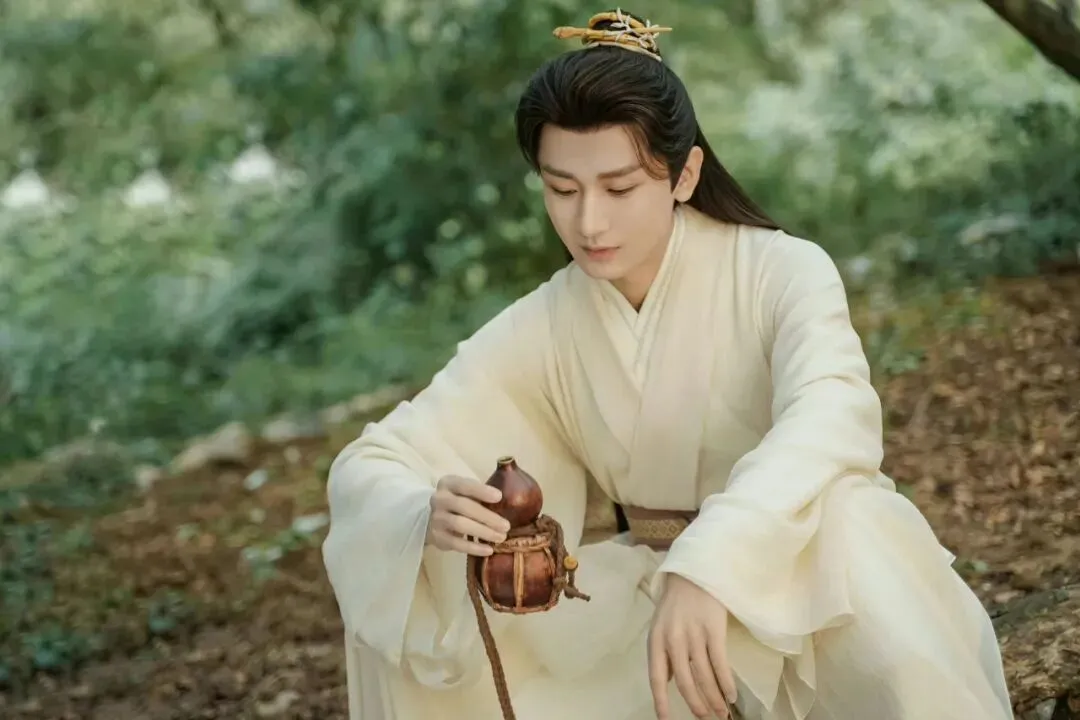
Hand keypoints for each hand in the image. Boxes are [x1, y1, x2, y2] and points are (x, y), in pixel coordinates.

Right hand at [425, 475, 510, 555]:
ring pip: (460, 525)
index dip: (481, 491)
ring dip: (483, 532)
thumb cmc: (459, 502)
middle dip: (487, 517)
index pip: (464, 485)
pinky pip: (456, 544)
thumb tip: (510, 499)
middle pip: (463, 506)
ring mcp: (436, 519)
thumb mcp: (466, 492)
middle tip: (506, 526)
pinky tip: (488, 550)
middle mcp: (439, 499)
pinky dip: (474, 548)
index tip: (499, 497)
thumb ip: (482, 492)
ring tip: (500, 537)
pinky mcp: (437, 537)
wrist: (434, 518)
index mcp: (448, 483)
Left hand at [649, 574, 737, 718]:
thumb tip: (669, 681)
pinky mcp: (713, 629)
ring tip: (720, 712)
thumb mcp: (661, 627)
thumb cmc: (676, 602)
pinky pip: (720, 663)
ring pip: (704, 676)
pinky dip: (726, 683)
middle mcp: (672, 640)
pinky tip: (731, 695)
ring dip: (714, 698)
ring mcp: (693, 635)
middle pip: (685, 682)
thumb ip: (664, 653)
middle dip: (696, 705)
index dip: (661, 702)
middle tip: (705, 718)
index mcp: (656, 641)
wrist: (693, 572)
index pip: (656, 678)